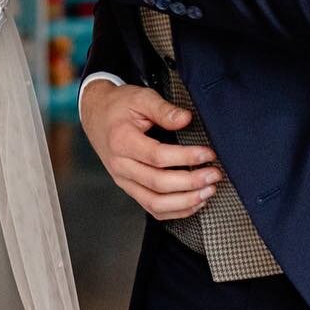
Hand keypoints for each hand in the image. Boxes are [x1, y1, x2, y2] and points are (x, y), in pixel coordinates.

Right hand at [79, 78, 222, 219]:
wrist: (95, 114)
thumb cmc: (118, 106)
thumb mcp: (140, 98)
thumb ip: (163, 109)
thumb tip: (186, 119)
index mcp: (121, 141)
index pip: (157, 157)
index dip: (186, 157)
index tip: (208, 154)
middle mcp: (120, 165)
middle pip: (158, 183)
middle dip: (191, 182)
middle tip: (214, 174)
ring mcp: (123, 180)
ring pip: (155, 203)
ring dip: (185, 202)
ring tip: (208, 192)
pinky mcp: (129, 188)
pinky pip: (152, 208)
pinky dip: (175, 211)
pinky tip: (194, 202)